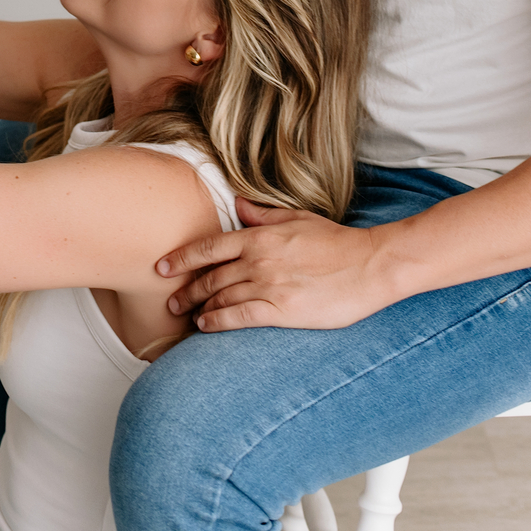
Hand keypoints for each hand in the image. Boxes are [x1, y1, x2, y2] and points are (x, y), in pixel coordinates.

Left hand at [157, 200, 388, 330]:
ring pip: (221, 297)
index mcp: (259, 236)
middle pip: (209, 276)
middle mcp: (258, 260)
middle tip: (169, 301)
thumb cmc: (336, 241)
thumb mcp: (296, 218)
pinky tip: (205, 327)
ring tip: (187, 316)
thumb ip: (262, 214)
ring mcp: (268, 285)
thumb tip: (237, 203)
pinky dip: (217, 322)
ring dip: (199, 308)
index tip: (161, 267)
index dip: (180, 259)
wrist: (369, 265)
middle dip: (186, 289)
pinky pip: (239, 317)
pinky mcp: (282, 310)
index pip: (208, 247)